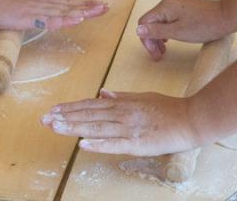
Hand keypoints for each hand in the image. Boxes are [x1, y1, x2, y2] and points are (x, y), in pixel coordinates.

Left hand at [41, 89, 201, 155]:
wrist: (192, 118)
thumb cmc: (169, 109)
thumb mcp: (143, 97)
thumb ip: (122, 97)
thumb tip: (103, 93)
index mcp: (123, 104)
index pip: (91, 105)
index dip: (71, 108)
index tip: (53, 110)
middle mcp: (122, 114)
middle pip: (89, 115)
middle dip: (65, 117)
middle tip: (44, 119)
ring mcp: (129, 128)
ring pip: (96, 128)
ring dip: (74, 127)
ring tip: (55, 127)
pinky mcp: (138, 143)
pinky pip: (114, 144)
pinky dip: (98, 144)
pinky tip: (83, 144)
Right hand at [137, 0, 231, 59]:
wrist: (226, 16)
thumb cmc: (204, 26)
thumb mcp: (177, 32)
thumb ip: (156, 32)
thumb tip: (138, 30)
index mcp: (164, 6)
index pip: (144, 23)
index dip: (146, 40)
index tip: (155, 54)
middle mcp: (167, 0)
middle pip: (150, 22)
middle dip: (152, 40)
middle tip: (159, 56)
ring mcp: (175, 2)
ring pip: (159, 20)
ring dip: (159, 36)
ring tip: (164, 51)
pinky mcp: (182, 5)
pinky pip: (167, 18)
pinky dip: (166, 30)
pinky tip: (170, 40)